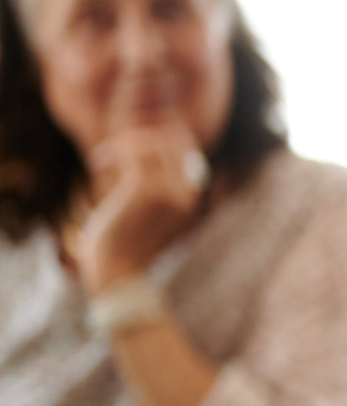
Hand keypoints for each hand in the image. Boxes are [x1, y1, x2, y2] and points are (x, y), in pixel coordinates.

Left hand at [67, 125, 208, 291]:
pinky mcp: (147, 193)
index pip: (185, 144)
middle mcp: (188, 192)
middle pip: (171, 138)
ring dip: (121, 144)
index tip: (128, 145)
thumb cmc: (127, 238)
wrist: (118, 271)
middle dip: (138, 136)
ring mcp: (170, 192)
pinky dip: (111, 153)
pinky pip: (132, 155)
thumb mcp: (146, 207)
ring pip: (150, 143)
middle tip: (113, 150)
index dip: (156, 135)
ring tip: (102, 159)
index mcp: (192, 194)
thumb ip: (155, 179)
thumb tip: (145, 143)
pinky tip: (96, 164)